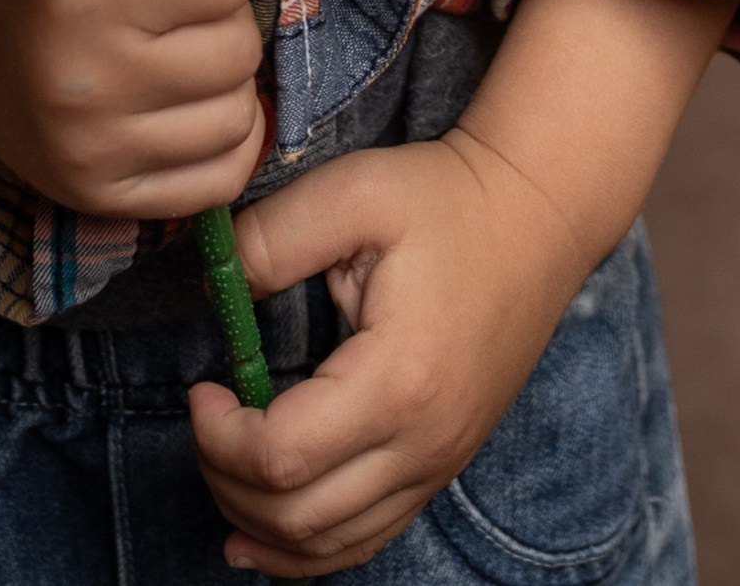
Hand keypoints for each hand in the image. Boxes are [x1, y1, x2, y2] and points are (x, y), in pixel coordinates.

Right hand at [0, 0, 272, 218]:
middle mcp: (84, 74)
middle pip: (239, 48)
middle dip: (220, 19)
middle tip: (176, 7)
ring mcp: (87, 148)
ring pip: (237, 117)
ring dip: (222, 82)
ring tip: (177, 52)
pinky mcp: (93, 196)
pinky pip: (219, 182)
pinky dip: (219, 142)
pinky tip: (184, 106)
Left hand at [189, 0, 724, 575]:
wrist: (536, 217)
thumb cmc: (444, 200)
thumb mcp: (353, 192)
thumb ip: (273, 239)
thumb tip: (211, 291)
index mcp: (398, 379)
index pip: (281, 459)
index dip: (220, 438)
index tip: (203, 388)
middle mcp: (423, 443)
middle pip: (297, 518)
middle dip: (227, 480)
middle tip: (207, 420)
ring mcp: (438, 464)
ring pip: (328, 546)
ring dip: (258, 522)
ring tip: (223, 466)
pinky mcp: (442, 466)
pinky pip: (365, 540)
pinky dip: (306, 549)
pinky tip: (261, 534)